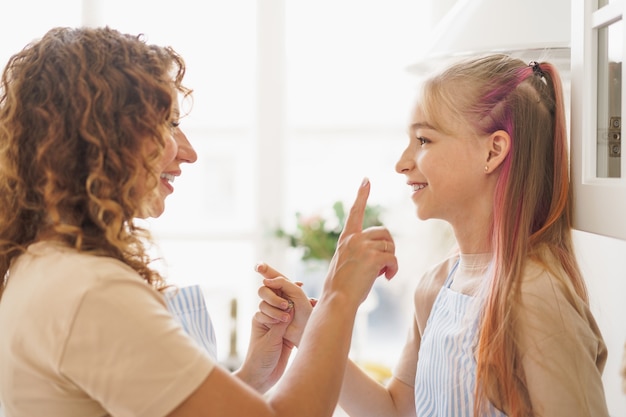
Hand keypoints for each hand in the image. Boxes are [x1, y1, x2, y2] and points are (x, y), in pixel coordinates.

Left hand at [234, 302, 293, 392]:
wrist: (261, 377)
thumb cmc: (259, 359)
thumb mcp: (270, 340)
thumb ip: (281, 325)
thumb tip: (290, 307)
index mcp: (260, 319)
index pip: (272, 306)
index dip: (280, 308)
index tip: (286, 317)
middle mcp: (269, 321)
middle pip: (281, 308)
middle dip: (288, 308)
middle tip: (293, 313)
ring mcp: (279, 329)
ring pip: (290, 316)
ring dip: (295, 316)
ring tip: (301, 315)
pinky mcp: (287, 337)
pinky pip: (295, 327)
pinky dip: (300, 325)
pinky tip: (306, 323)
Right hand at [255, 262, 315, 346]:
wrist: (304, 329)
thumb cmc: (304, 310)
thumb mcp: (296, 292)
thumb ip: (281, 282)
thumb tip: (265, 282)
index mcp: (281, 285)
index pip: (269, 273)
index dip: (262, 268)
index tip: (258, 267)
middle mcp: (274, 294)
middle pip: (263, 290)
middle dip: (273, 298)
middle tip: (286, 305)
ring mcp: (269, 306)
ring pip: (262, 304)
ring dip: (275, 310)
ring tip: (288, 317)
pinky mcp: (266, 318)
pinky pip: (260, 315)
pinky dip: (271, 318)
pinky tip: (281, 321)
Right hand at [321, 178, 397, 307]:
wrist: (337, 300)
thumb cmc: (341, 288)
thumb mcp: (345, 263)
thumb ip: (358, 252)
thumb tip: (380, 254)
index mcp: (346, 238)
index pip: (354, 212)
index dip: (361, 195)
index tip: (366, 180)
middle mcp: (354, 239)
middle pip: (384, 232)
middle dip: (388, 247)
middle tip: (383, 265)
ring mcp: (363, 247)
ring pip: (390, 246)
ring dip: (390, 261)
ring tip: (382, 275)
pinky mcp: (373, 257)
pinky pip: (393, 258)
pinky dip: (394, 269)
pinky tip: (387, 278)